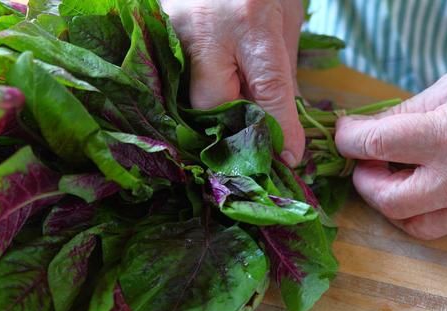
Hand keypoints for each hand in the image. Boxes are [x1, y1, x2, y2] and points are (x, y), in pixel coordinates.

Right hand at [160, 0, 305, 165]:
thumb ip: (282, 71)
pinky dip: (191, 85)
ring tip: (228, 106)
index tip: (290, 157)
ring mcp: (173, 29)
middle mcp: (204, 29)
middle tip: (250, 128)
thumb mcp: (288, 16)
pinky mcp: (156, 29)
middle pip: (210, 103)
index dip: (280, 129)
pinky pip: (172, 74)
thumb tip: (282, 122)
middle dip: (231, 123)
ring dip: (209, 105)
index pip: (267, 90)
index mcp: (250, 20)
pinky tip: (206, 86)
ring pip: (184, 93)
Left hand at [335, 47, 446, 238]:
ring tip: (399, 180)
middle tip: (367, 166)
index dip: (349, 140)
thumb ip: (404, 114)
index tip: (345, 135)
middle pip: (389, 201)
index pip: (377, 145)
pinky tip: (437, 187)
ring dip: (395, 205)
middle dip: (366, 183)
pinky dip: (433, 209)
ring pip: (416, 225)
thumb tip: (366, 131)